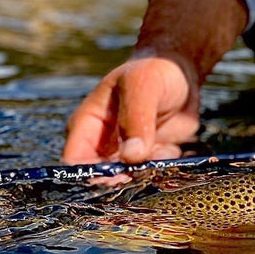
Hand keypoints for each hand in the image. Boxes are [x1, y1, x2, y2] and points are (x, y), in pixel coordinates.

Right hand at [62, 0, 246, 163]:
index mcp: (86, 124)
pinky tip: (169, 148)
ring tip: (160, 152)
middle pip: (99, 177)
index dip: (92, 174)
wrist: (179, 75)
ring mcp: (122, 154)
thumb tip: (131, 156)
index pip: (74, 160)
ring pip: (125, 180)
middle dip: (122, 179)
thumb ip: (136, 119)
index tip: (119, 175)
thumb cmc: (153, 72)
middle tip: (144, 169)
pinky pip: (148, 177)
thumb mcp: (143, 86)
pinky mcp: (144, 159)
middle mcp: (99, 143)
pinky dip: (160, 169)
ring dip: (144, 174)